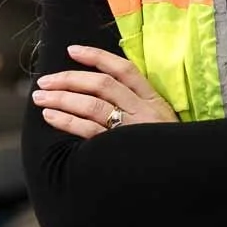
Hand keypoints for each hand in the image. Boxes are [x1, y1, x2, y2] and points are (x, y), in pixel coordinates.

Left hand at [32, 44, 177, 139]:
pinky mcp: (121, 149)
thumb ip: (138, 106)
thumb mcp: (160, 123)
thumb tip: (101, 90)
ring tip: (41, 97)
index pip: (124, 69)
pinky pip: (90, 131)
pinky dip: (67, 121)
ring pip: (93, 105)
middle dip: (70, 79)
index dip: (97, 56)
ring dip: (63, 98)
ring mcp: (133, 129)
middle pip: (102, 84)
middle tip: (45, 81)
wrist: (185, 175)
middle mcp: (143, 110)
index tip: (72, 51)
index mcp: (153, 100)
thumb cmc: (167, 150)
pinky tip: (51, 116)